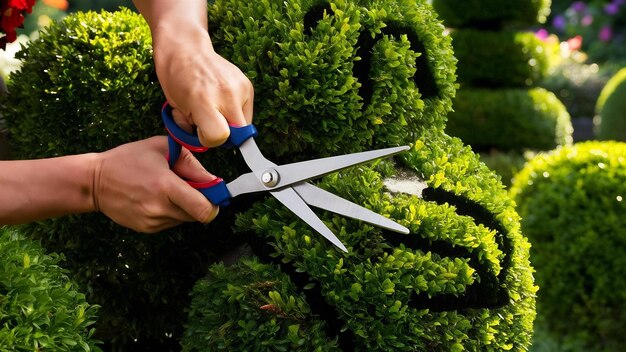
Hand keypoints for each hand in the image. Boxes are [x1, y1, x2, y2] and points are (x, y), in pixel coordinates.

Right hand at [92, 136, 218, 232]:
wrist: (93, 181)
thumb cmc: (128, 159)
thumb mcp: (161, 148)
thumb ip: (191, 163)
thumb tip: (212, 180)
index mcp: (166, 186)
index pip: (204, 209)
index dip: (214, 203)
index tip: (213, 192)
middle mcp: (160, 208)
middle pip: (197, 215)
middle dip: (200, 202)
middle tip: (188, 186)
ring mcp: (152, 221)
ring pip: (185, 219)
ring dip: (185, 207)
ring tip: (167, 190)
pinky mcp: (147, 229)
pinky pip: (171, 223)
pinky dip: (171, 212)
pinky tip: (156, 198)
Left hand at [153, 29, 253, 147]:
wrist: (186, 49)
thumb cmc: (176, 79)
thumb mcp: (176, 109)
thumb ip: (195, 128)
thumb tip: (211, 142)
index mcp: (202, 100)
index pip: (219, 136)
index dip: (210, 140)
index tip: (202, 133)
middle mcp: (225, 93)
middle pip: (237, 133)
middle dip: (225, 134)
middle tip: (211, 123)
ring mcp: (240, 88)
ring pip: (244, 124)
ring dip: (231, 122)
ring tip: (216, 107)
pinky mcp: (248, 85)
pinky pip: (246, 111)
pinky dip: (235, 111)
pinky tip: (222, 99)